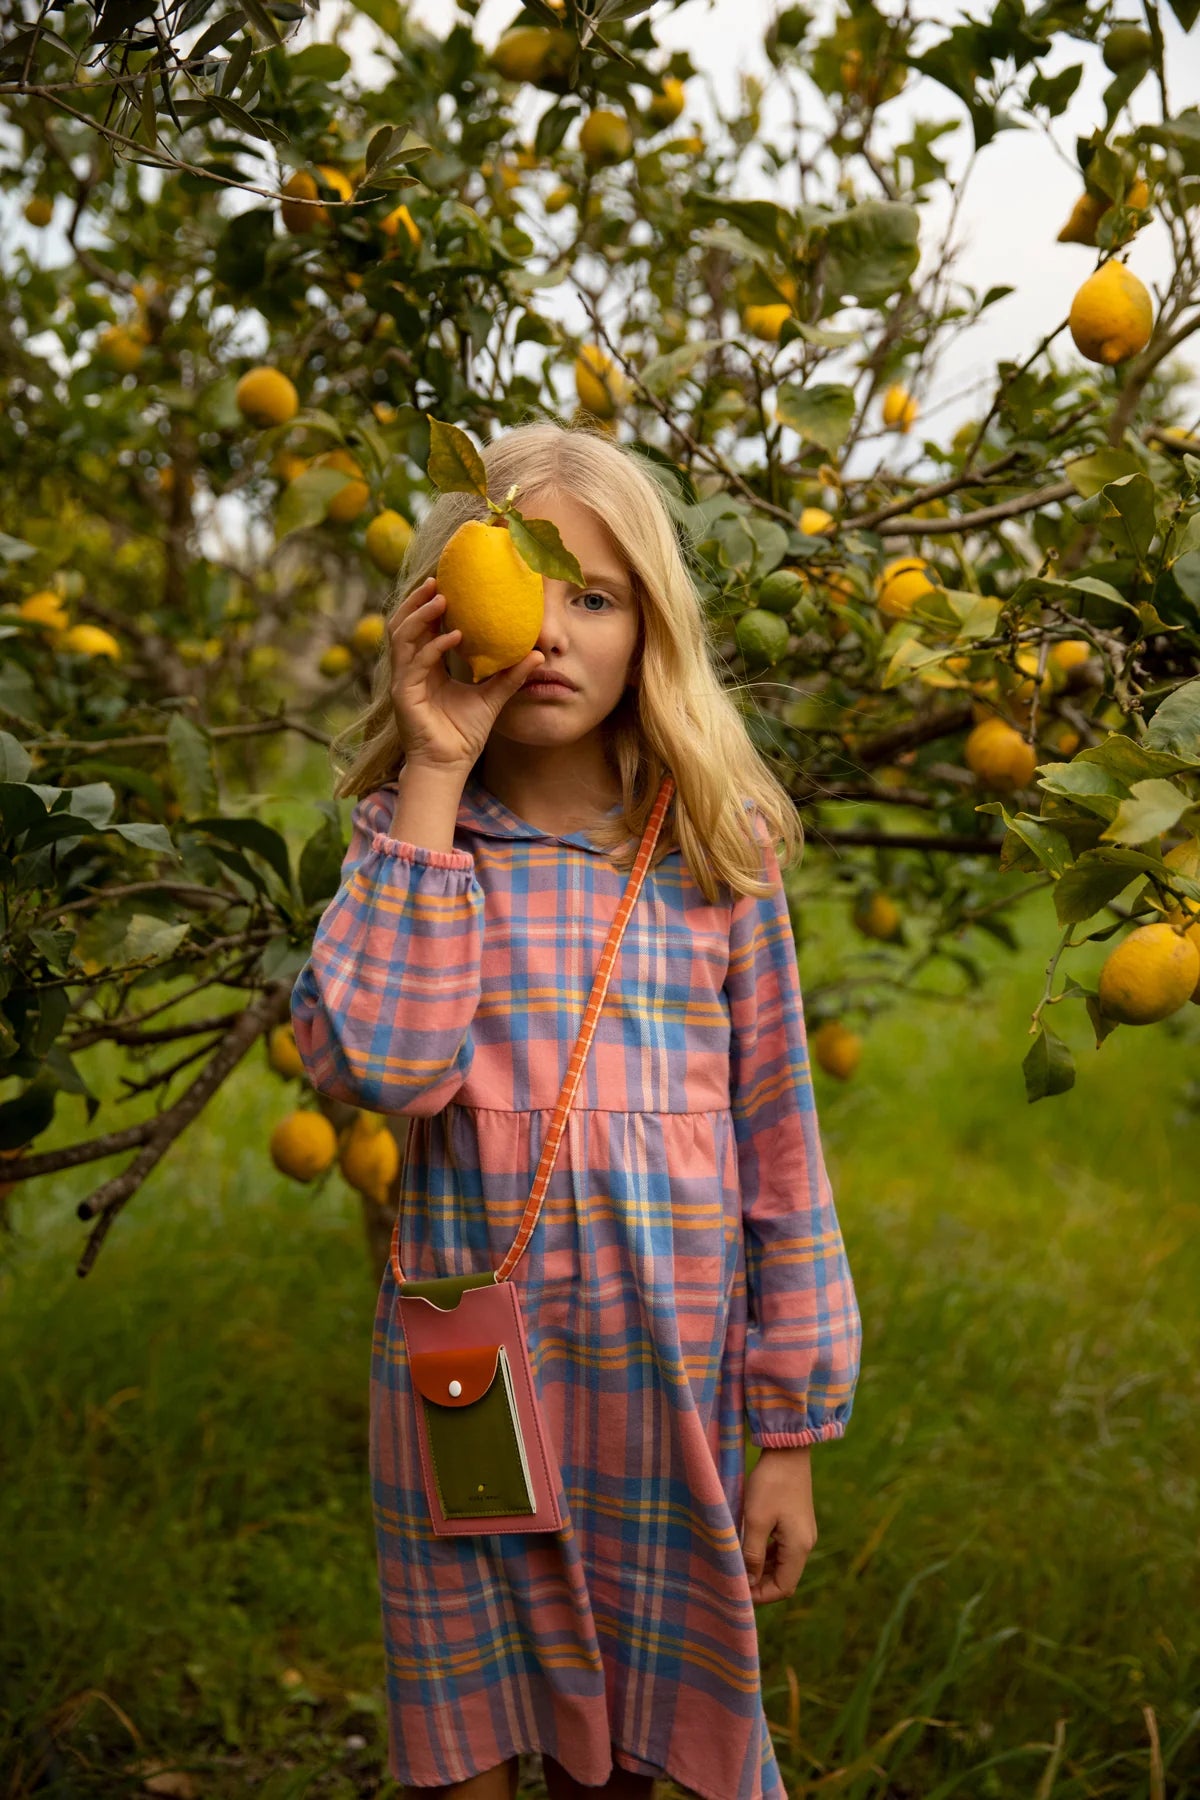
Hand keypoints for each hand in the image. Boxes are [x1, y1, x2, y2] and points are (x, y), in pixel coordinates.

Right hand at [387, 575, 546, 773]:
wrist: (449, 766)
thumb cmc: (464, 736)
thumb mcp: (492, 698)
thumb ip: (510, 676)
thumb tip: (538, 655)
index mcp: (425, 668)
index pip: (421, 628)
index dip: (428, 605)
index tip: (446, 583)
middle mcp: (410, 670)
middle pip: (404, 625)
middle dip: (417, 600)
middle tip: (437, 578)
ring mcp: (404, 682)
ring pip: (402, 637)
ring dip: (421, 615)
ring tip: (441, 598)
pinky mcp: (404, 695)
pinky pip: (416, 663)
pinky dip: (434, 646)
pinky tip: (454, 636)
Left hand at [740, 1447, 816, 1605]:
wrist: (787, 1450)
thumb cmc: (770, 1484)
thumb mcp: (756, 1520)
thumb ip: (752, 1554)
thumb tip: (748, 1583)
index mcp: (799, 1547)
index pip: (783, 1587)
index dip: (761, 1595)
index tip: (738, 1592)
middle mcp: (805, 1544)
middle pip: (784, 1578)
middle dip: (760, 1583)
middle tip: (734, 1580)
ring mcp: (802, 1532)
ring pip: (782, 1563)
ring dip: (762, 1569)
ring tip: (738, 1565)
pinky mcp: (797, 1522)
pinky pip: (782, 1548)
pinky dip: (766, 1554)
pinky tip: (748, 1548)